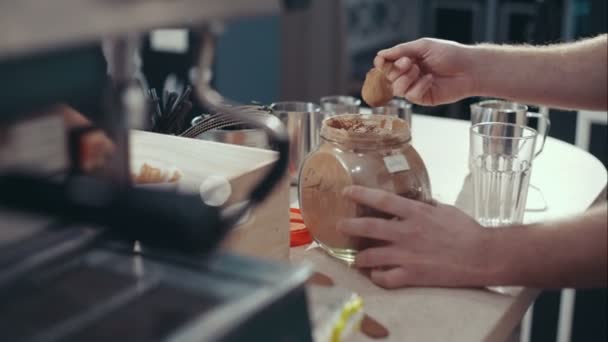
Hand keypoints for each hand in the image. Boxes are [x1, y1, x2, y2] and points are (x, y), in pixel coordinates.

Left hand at [337, 186, 495, 288]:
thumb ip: (426, 206)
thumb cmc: (467, 230)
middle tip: (339, 226)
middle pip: (369, 228)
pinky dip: (377, 277)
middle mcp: (407, 232)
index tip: (346, 191)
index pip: (381, 200)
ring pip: (372, 256)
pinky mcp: (413, 275)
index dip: (361, 194)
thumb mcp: (445, 209)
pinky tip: (376, 275)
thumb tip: (417, 200)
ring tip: (355, 258)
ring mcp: (408, 255)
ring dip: (359, 257)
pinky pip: (386, 278)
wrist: (482, 256)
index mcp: (416, 213)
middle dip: (350, 226)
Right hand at [374, 38, 476, 105]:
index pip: (386, 64)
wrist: (469, 68)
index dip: (382, 64)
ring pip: (397, 89)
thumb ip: (401, 50)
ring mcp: (415, 87)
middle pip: (388, 77)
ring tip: (421, 71)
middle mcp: (409, 74)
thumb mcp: (423, 46)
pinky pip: (411, 95)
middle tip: (410, 63)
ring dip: (406, 78)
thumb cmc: (449, 54)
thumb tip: (380, 55)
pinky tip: (430, 80)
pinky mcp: (423, 98)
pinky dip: (419, 86)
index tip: (381, 62)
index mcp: (408, 60)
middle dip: (396, 69)